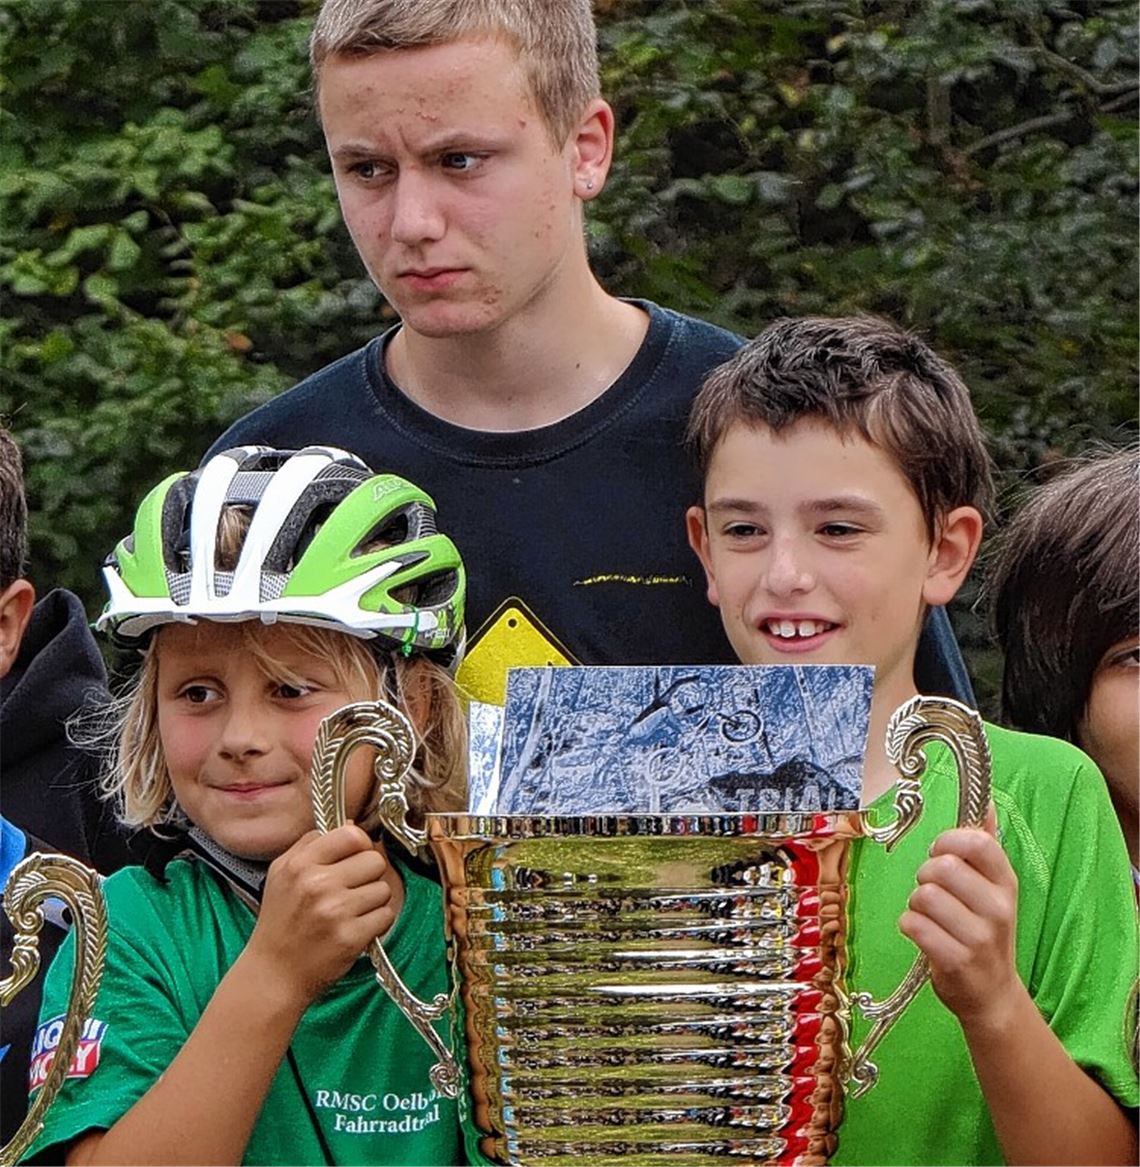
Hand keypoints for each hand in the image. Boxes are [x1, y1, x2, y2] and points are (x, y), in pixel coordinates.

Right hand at [243, 825, 400, 1006]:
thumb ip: (311, 843)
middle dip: (368, 874)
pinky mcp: (351, 937)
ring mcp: (336, 911)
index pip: (352, 834)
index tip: (355, 856)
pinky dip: (376, 923)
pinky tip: (355, 928)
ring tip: (350, 912)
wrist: (273, 975)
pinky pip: (386, 915)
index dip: (360, 844)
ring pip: (383, 888)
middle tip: (352, 889)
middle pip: (374, 860)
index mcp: (300, 865)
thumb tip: (348, 824)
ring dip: (373, 901)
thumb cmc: (279, 924)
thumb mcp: (282, 874)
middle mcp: (318, 884)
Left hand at [898, 804, 1022, 1033]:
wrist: (992, 995)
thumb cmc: (984, 932)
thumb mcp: (993, 889)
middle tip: (934, 893)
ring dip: (916, 904)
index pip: (977, 842)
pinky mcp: (956, 960)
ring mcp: (979, 936)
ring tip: (931, 917)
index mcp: (1006, 883)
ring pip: (923, 895)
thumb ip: (985, 846)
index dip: (948, 842)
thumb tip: (986, 803)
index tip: (942, 854)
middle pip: (941, 867)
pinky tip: (925, 936)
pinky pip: (912, 923)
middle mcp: (998, 908)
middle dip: (925, 876)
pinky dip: (909, 926)